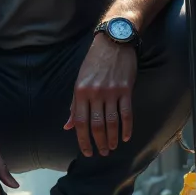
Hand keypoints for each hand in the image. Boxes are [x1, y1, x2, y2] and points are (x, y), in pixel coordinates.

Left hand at [65, 33, 137, 156]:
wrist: (113, 41)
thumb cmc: (94, 62)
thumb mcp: (79, 80)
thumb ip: (74, 105)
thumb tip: (68, 126)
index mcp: (80, 92)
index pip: (80, 122)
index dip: (83, 140)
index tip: (87, 152)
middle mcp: (95, 93)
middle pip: (96, 125)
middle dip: (99, 142)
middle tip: (102, 153)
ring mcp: (111, 91)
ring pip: (112, 122)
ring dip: (112, 138)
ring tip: (112, 147)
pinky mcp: (126, 89)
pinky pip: (127, 113)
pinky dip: (127, 128)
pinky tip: (125, 137)